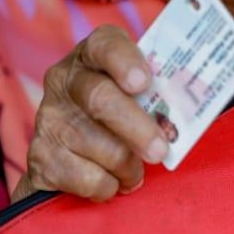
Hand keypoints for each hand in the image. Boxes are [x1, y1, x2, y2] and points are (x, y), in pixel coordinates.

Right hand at [13, 25, 168, 201]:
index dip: (124, 61)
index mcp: (93, 56)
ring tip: (135, 172)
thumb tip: (192, 114)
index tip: (143, 82)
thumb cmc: (121, 122)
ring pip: (101, 147)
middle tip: (160, 151)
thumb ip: (158, 99)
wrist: (69, 160)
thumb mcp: (138, 99)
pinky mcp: (40, 157)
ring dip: (129, 168)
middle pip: (101, 99)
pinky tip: (109, 182)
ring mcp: (49, 117)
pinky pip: (87, 179)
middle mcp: (65, 80)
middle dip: (138, 129)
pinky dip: (108, 187)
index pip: (106, 45)